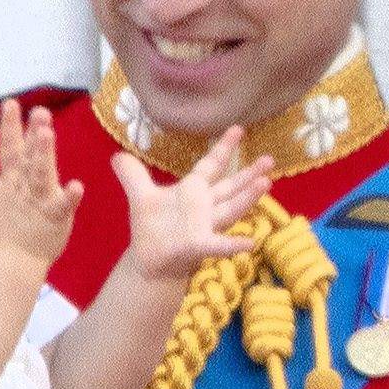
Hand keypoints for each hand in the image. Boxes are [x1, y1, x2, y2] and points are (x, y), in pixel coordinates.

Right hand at [0, 100, 82, 266]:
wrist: (12, 264)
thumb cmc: (8, 232)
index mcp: (11, 182)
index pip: (9, 150)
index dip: (10, 127)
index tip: (12, 103)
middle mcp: (23, 188)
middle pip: (26, 158)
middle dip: (32, 134)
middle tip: (39, 111)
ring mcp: (38, 203)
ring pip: (40, 175)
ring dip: (43, 154)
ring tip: (48, 133)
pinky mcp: (54, 219)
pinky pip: (62, 207)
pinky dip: (69, 197)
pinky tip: (78, 186)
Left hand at [114, 129, 272, 281]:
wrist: (149, 261)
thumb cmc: (151, 228)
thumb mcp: (140, 196)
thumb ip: (133, 175)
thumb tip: (117, 154)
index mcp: (193, 190)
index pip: (211, 165)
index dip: (223, 147)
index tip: (238, 128)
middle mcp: (204, 206)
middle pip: (230, 186)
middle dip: (249, 173)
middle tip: (270, 159)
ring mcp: (205, 226)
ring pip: (231, 208)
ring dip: (248, 198)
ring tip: (266, 183)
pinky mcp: (199, 245)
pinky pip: (218, 245)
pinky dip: (233, 244)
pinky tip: (251, 243)